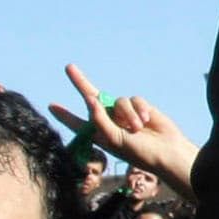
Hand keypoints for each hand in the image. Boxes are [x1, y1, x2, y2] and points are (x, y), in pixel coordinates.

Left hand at [46, 65, 200, 195]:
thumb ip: (100, 120)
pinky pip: (134, 99)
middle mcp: (109, 121)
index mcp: (99, 133)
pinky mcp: (139, 107)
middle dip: (80, 82)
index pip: (78, 123)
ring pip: (118, 101)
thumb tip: (90, 99)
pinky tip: (146, 121)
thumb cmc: (138, 151)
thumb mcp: (114, 139)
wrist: (166, 151)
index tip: (52, 106)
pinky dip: (139, 109)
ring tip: (137, 128)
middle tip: (68, 67)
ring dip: (128, 114)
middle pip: (92, 97)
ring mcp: (124, 113)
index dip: (65, 115)